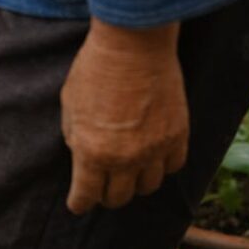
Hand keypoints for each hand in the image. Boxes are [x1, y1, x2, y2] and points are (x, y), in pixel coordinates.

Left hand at [60, 19, 189, 213]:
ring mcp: (155, 148)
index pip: (86, 196)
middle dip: (106, 196)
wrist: (132, 44)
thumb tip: (82, 154)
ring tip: (128, 174)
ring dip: (135, 184)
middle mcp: (125, 157)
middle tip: (101, 188)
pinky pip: (173, 166)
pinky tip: (153, 158)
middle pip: (118, 197)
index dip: (80, 203)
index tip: (79, 204)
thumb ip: (75, 136)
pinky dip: (162, 167)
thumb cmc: (94, 70)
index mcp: (92, 152)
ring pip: (148, 187)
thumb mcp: (70, 105)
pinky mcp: (178, 135)